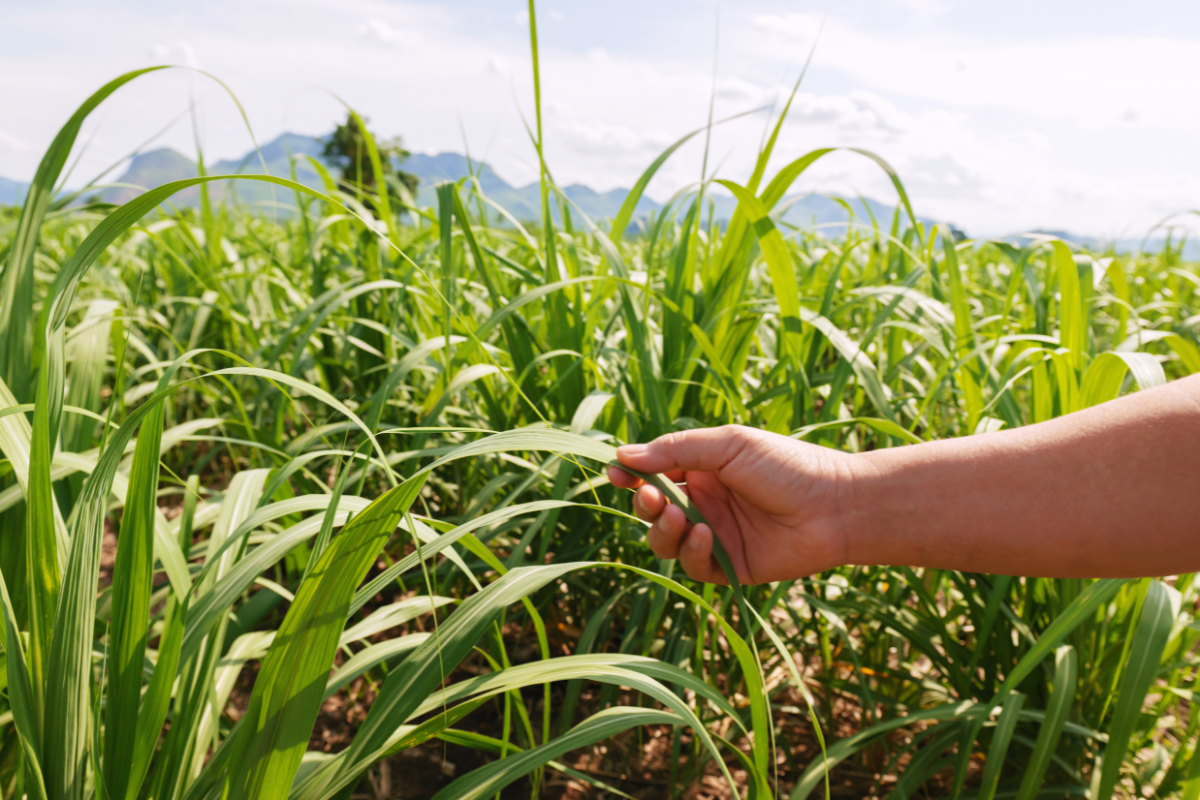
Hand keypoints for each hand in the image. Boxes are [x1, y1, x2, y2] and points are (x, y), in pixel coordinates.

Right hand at [606, 425, 854, 584]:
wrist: (836, 504)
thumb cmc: (788, 465)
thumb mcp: (729, 445)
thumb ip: (676, 450)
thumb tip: (624, 455)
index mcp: (704, 469)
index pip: (654, 473)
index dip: (632, 475)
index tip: (614, 473)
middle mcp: (706, 502)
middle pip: (654, 511)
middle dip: (645, 505)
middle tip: (654, 498)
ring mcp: (717, 535)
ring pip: (666, 542)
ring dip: (663, 530)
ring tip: (680, 516)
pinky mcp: (730, 566)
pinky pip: (694, 566)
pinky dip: (692, 552)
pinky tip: (705, 536)